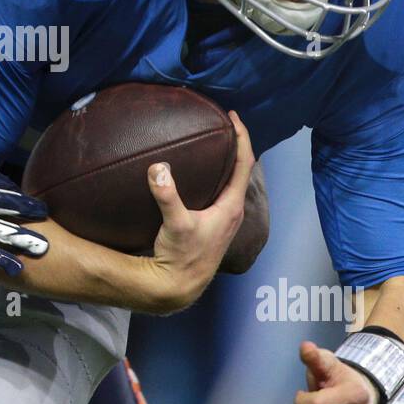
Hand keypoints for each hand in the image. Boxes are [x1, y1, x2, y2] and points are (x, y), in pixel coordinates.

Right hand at [140, 110, 255, 313]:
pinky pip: (220, 191)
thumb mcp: (174, 225)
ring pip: (232, 181)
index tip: (233, 117)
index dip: (242, 137)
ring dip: (227, 160)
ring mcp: (224, 219)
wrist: (178, 286)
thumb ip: (167, 195)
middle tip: (223, 123)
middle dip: (235, 144)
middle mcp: (232, 211)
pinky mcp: (213, 224)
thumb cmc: (182, 258)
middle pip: (242, 169)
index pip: (245, 163)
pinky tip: (200, 172)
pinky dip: (215, 175)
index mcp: (231, 206)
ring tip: (213, 142)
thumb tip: (158, 168)